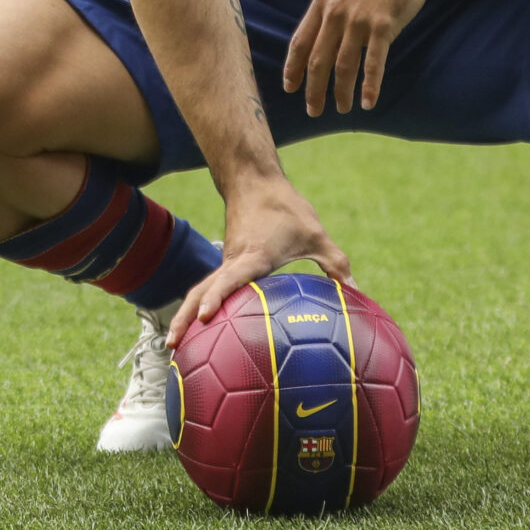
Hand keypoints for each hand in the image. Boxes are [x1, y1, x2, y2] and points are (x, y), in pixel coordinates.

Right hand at [167, 177, 350, 346]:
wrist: (254, 180)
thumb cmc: (285, 207)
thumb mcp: (316, 234)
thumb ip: (336, 264)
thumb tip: (358, 294)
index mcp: (252, 256)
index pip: (228, 279)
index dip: (216, 298)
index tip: (204, 317)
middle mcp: (232, 262)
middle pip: (199, 292)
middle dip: (183, 319)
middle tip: (171, 348)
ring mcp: (226, 262)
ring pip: (199, 290)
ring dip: (185, 315)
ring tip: (175, 345)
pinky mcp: (227, 262)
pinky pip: (210, 287)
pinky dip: (200, 305)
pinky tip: (205, 326)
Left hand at [283, 0, 438, 117]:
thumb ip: (330, 4)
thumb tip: (321, 27)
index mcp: (322, 2)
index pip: (299, 41)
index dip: (293, 67)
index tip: (290, 88)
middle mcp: (336, 13)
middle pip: (318, 60)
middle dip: (313, 89)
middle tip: (313, 110)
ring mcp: (359, 20)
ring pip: (344, 65)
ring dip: (341, 92)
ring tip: (341, 108)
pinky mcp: (384, 25)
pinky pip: (374, 63)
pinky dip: (370, 85)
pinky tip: (369, 102)